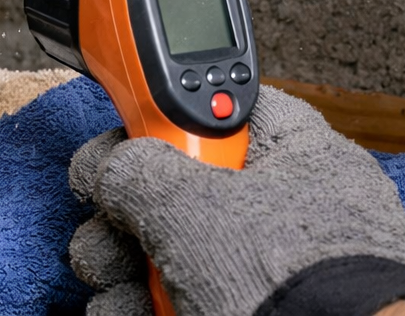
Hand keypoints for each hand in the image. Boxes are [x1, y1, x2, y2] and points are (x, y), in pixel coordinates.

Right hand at [68, 87, 404, 315]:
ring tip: (105, 274)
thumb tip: (114, 168)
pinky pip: (180, 296)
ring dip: (119, 259)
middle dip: (125, 205)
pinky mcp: (252, 313)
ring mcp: (271, 272)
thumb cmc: (294, 285)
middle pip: (185, 186)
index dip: (171, 110)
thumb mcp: (192, 204)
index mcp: (300, 157)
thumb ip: (141, 169)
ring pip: (173, 249)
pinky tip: (118, 307)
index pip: (230, 110)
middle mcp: (288, 212)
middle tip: (104, 215)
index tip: (126, 124)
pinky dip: (140, 302)